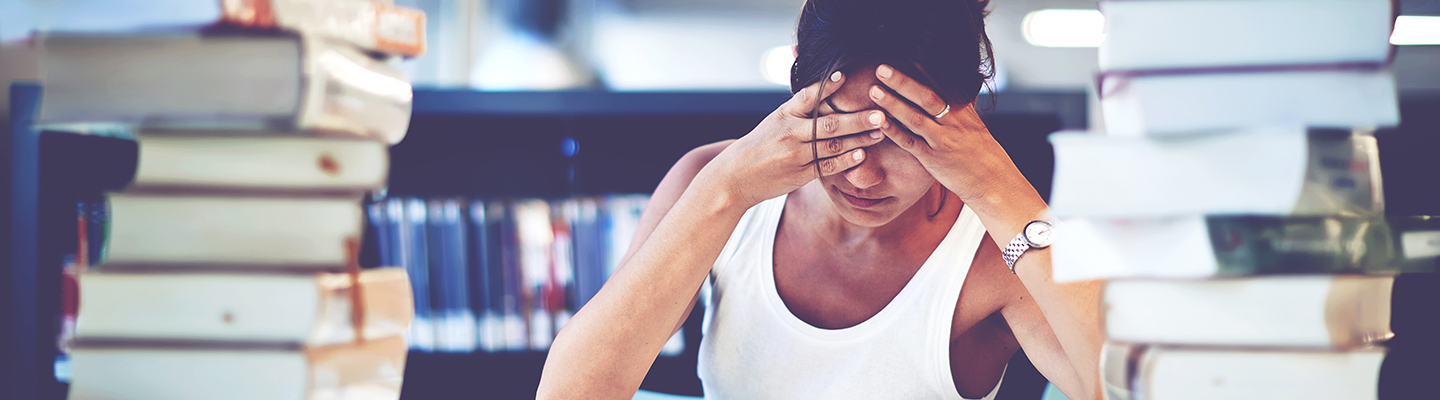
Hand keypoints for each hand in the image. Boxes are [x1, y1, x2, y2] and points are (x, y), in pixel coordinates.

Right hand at [699, 72, 887, 206]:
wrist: (735, 178)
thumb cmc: (759, 146)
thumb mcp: (773, 121)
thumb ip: (798, 109)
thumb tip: (827, 89)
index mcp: (783, 115)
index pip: (806, 97)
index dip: (826, 87)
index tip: (845, 76)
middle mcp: (790, 133)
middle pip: (828, 124)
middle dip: (857, 119)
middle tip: (880, 113)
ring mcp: (796, 155)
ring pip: (832, 146)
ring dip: (859, 139)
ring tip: (879, 132)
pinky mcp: (800, 174)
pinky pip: (827, 166)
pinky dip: (846, 160)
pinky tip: (862, 154)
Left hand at [867, 64, 1025, 206]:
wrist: (994, 183)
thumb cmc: (983, 155)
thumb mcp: (975, 126)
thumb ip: (960, 109)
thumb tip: (954, 91)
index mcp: (962, 111)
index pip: (939, 86)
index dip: (920, 72)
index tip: (903, 57)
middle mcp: (953, 122)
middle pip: (925, 96)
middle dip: (902, 81)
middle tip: (882, 69)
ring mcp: (942, 140)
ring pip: (914, 118)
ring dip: (892, 103)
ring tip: (874, 91)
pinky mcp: (933, 159)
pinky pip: (910, 143)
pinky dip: (894, 131)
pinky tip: (879, 122)